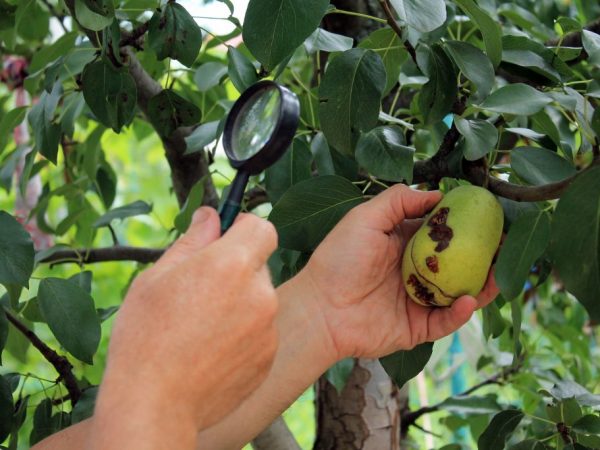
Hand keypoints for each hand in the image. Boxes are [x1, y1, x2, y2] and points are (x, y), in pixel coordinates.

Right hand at [93, 208, 278, 434]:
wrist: (155, 405)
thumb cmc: (146, 337)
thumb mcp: (157, 278)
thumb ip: (192, 240)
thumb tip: (211, 215)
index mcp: (231, 265)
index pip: (262, 227)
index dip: (244, 229)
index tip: (226, 239)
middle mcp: (259, 293)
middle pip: (259, 264)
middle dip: (237, 268)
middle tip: (201, 290)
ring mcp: (268, 328)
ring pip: (259, 299)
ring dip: (240, 302)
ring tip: (201, 326)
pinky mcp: (268, 356)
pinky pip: (261, 330)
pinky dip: (243, 333)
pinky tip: (212, 349)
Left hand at [300, 185, 497, 359]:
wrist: (321, 309)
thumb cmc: (339, 260)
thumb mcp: (366, 218)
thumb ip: (398, 200)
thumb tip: (436, 193)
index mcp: (402, 243)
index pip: (440, 232)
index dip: (464, 224)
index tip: (488, 215)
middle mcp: (413, 270)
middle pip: (455, 263)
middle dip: (481, 254)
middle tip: (503, 245)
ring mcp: (417, 300)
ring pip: (457, 292)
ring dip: (480, 284)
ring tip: (497, 273)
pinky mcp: (417, 327)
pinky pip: (445, 321)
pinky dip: (460, 312)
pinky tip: (468, 299)